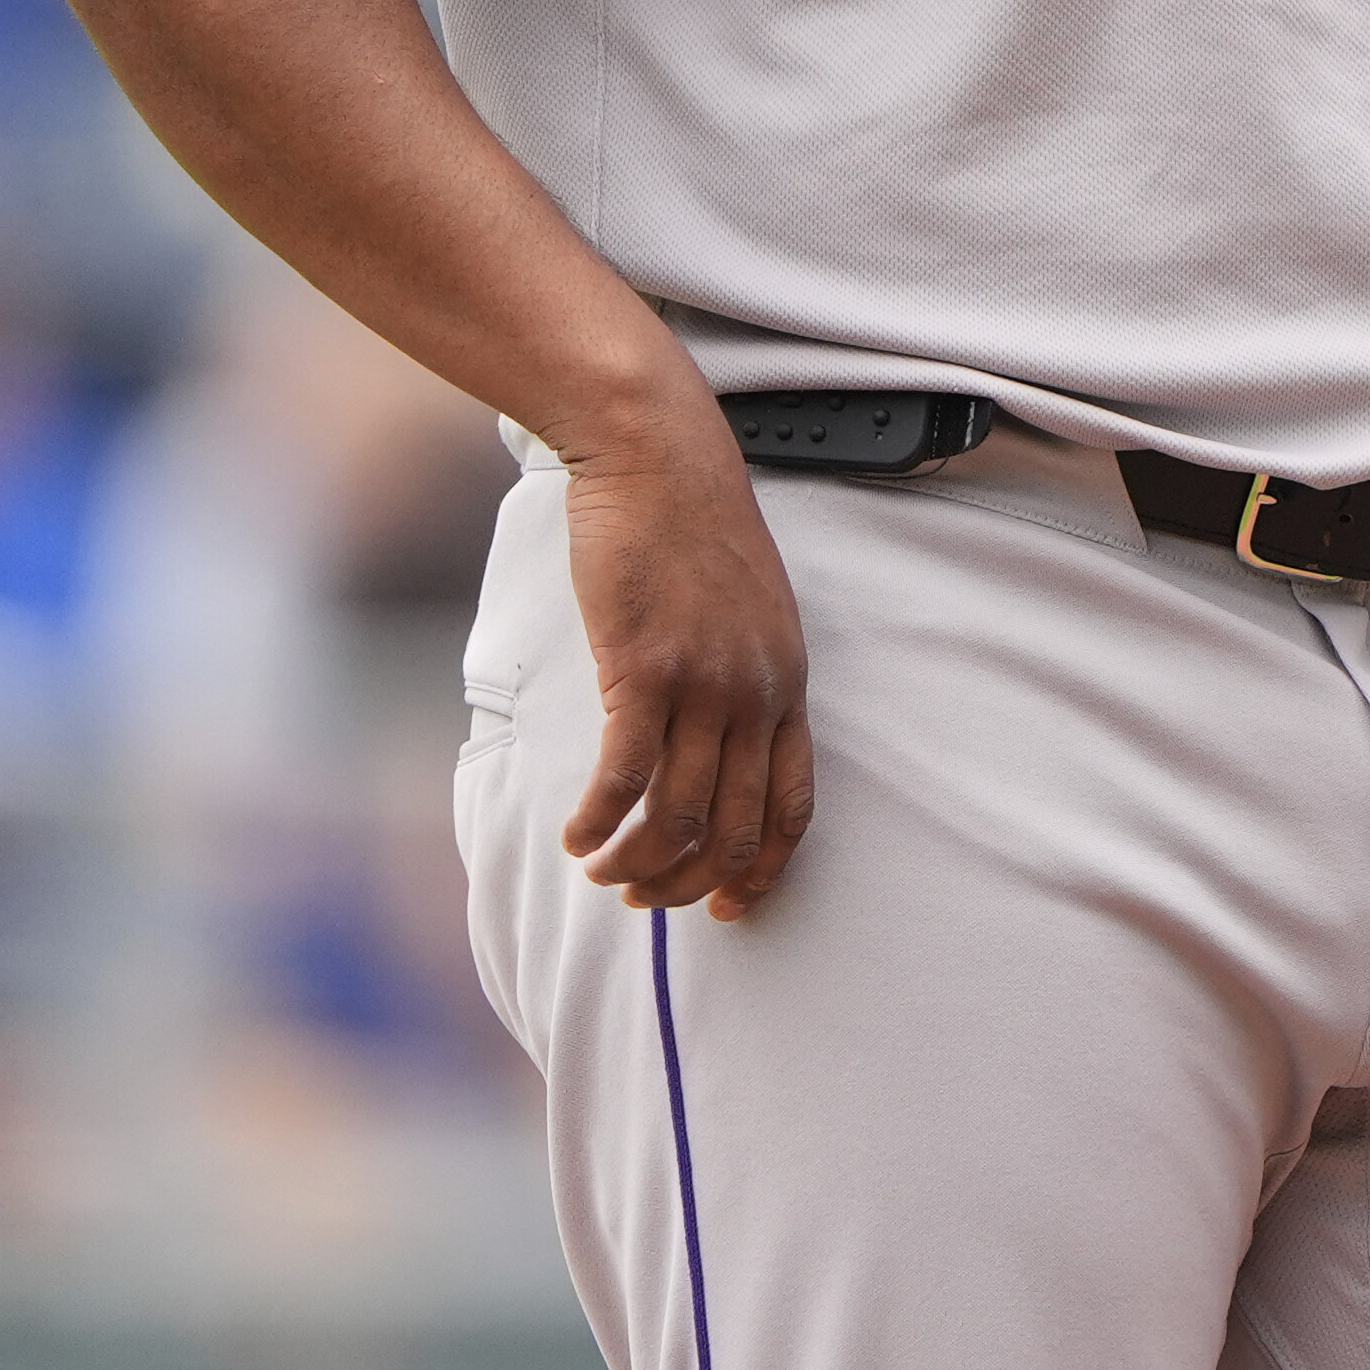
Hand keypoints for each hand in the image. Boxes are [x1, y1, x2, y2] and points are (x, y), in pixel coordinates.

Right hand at [552, 405, 817, 920]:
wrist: (661, 460)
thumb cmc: (693, 530)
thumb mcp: (747, 612)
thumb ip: (739, 677)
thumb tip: (708, 740)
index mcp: (786, 685)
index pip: (793, 807)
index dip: (764, 870)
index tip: (731, 908)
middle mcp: (755, 695)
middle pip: (735, 829)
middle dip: (689, 884)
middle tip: (643, 898)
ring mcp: (704, 685)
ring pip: (679, 816)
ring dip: (636, 864)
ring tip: (600, 871)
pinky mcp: (644, 670)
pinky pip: (624, 778)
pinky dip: (598, 823)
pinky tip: (575, 837)